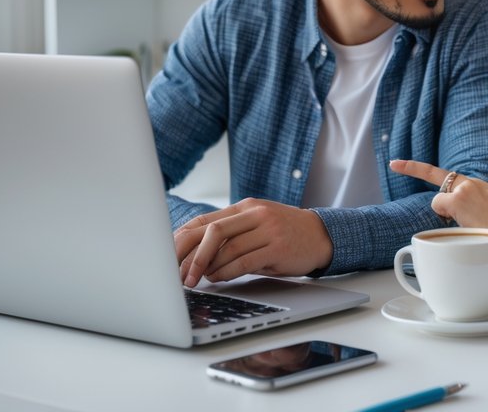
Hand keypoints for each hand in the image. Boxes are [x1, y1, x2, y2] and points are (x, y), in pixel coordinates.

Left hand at [175, 198, 333, 285]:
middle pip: (212, 231)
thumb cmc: (283, 234)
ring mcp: (268, 229)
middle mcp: (255, 214)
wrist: (321, 235)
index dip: (182, 240)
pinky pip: (244, 261)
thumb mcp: (256, 226)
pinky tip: (217, 279)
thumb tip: (193, 255)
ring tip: (197, 279)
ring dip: (207, 267)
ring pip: (227, 248)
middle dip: (189, 255)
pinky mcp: (278, 247)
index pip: (204, 220)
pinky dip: (226, 272)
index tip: (166, 258)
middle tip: (178, 275)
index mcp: (245, 207)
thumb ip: (230, 234)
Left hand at [388, 160, 487, 280]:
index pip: (455, 179)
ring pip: (440, 199)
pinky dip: (444, 217)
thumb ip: (484, 225)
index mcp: (487, 192)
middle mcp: (477, 185)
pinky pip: (438, 206)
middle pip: (443, 182)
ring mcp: (467, 189)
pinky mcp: (460, 198)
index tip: (401, 162)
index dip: (423, 169)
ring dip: (446, 216)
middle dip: (418, 176)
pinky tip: (466, 226)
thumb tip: (478, 240)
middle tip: (395, 164)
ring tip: (472, 230)